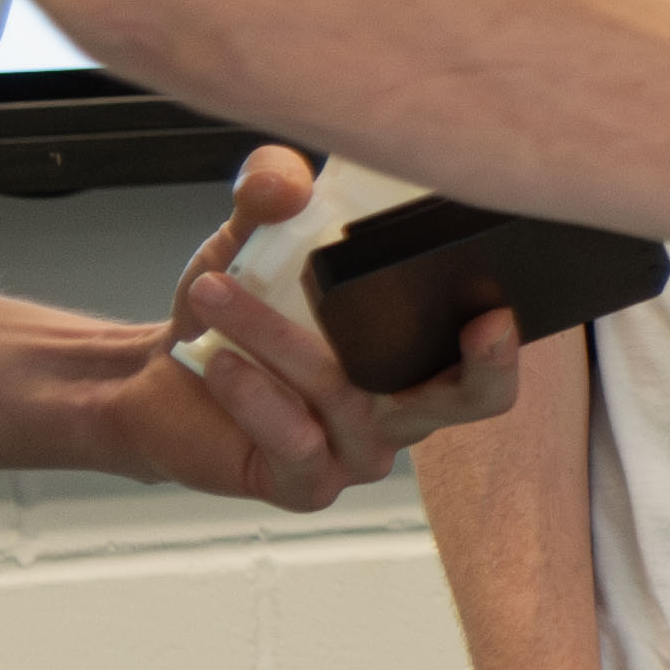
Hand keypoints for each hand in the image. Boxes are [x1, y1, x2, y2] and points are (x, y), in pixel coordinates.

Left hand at [107, 144, 524, 509]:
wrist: (159, 382)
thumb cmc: (230, 318)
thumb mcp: (253, 238)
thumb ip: (272, 191)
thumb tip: (286, 185)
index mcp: (418, 351)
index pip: (490, 350)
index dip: (509, 338)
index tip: (502, 308)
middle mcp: (406, 407)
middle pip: (475, 400)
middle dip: (488, 366)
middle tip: (485, 323)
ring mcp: (361, 452)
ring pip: (347, 396)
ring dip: (277, 337)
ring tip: (216, 293)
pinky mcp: (307, 483)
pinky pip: (297, 441)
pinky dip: (255, 395)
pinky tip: (221, 361)